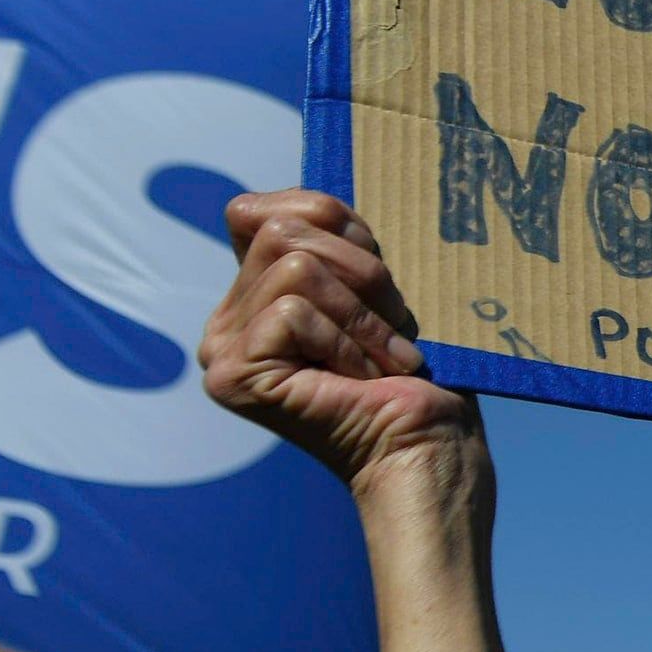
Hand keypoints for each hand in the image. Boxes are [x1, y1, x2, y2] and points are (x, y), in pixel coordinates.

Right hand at [201, 191, 473, 494]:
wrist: (431, 447)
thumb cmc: (416, 373)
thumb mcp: (376, 285)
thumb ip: (332, 240)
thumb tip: (310, 205)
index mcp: (252, 294)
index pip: (260, 211)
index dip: (332, 226)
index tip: (379, 280)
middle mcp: (225, 322)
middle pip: (283, 232)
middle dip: (362, 273)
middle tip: (393, 328)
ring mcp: (221, 350)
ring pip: (295, 267)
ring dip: (362, 313)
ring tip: (384, 358)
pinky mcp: (233, 374)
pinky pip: (294, 310)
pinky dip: (348, 342)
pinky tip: (363, 381)